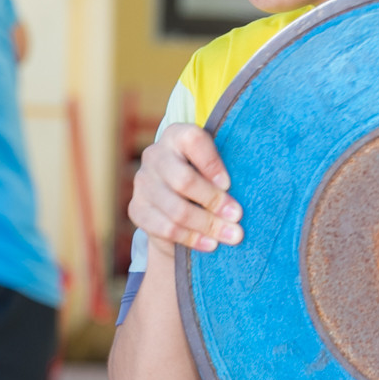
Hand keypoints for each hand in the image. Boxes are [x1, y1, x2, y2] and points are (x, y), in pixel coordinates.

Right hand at [129, 123, 242, 256]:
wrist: (176, 203)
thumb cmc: (207, 178)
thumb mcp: (215, 168)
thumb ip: (224, 175)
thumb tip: (241, 203)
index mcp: (177, 135)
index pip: (193, 141)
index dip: (212, 163)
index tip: (229, 184)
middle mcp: (155, 155)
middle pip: (183, 180)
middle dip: (214, 201)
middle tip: (237, 216)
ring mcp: (143, 183)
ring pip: (176, 209)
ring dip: (207, 225)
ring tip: (232, 236)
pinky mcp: (137, 209)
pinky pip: (165, 228)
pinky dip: (191, 239)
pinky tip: (211, 244)